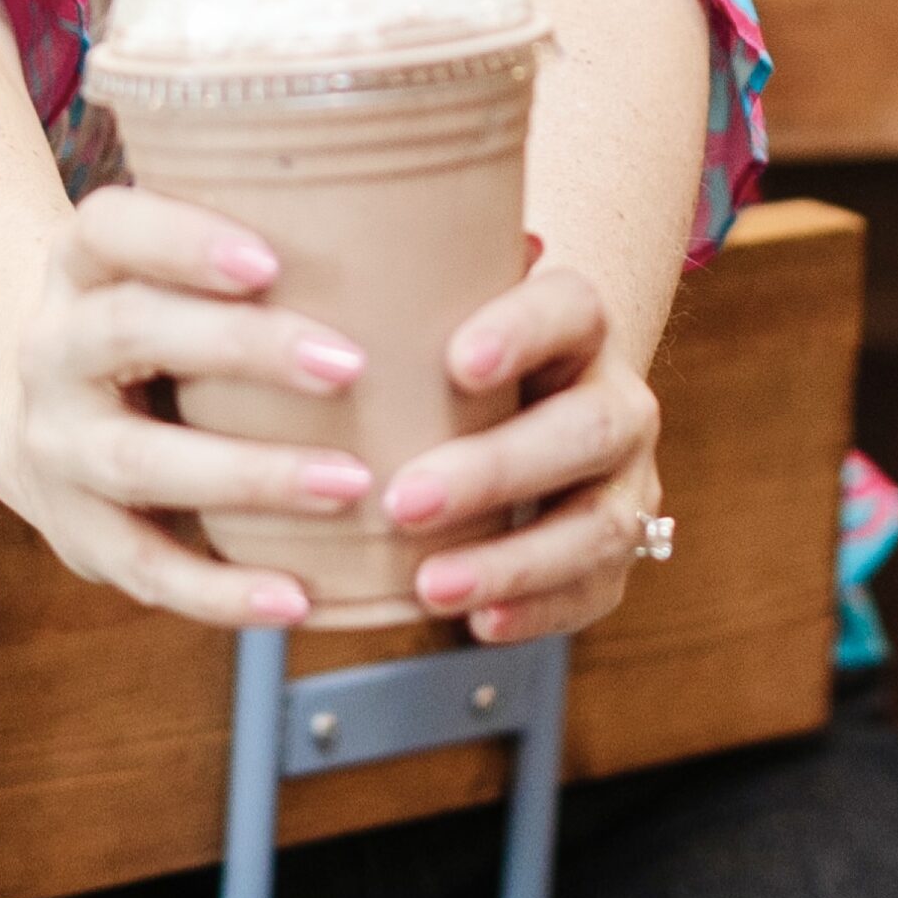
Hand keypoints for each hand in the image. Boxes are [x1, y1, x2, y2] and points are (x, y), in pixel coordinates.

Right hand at [0, 186, 371, 629]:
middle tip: (350, 365)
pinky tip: (297, 597)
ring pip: (138, 460)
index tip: (271, 259)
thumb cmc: (164, 324)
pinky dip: (221, 590)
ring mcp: (56, 445)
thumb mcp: (178, 271)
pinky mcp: (74, 532)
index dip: (182, 240)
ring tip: (351, 483)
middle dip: (240, 349)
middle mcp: (54, 347)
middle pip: (129, 333)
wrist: (37, 415)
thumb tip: (507, 240)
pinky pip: (145, 566)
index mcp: (82, 263)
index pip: (110, 227)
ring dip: (248, 474)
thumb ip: (290, 251)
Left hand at [382, 258, 663, 647]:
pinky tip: (479, 622)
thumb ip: (390, 302)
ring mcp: (625, 482)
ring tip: (430, 585)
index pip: (569, 309)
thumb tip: (273, 275)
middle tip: (403, 500)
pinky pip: (593, 588)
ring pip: (599, 524)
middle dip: (497, 469)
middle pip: (585, 428)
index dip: (523, 332)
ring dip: (513, 560)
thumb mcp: (433, 321)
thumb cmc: (445, 366)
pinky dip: (537, 609)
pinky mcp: (613, 554)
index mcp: (576, 327)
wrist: (518, 412)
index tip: (457, 362)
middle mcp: (616, 400)